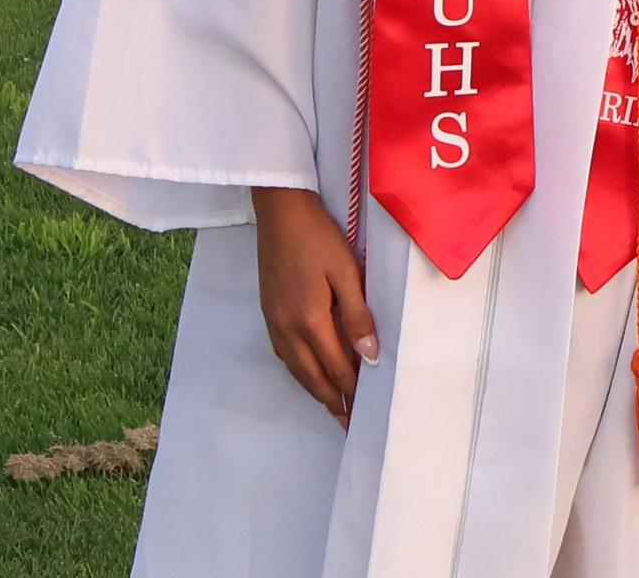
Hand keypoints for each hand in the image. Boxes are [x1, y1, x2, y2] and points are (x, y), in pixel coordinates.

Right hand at [251, 186, 377, 427]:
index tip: (366, 411)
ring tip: (333, 407)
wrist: (280, 213)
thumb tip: (369, 356)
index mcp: (309, 322)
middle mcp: (287, 331)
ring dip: (316, 391)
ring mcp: (274, 324)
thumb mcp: (346, 271)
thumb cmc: (318, 237)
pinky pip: (286, 357)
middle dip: (333, 402)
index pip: (336, 367)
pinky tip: (310, 374)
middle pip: (313, 377)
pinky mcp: (268, 315)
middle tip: (349, 424)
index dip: (352, 389)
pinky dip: (301, 373)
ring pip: (297, 370)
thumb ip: (357, 315)